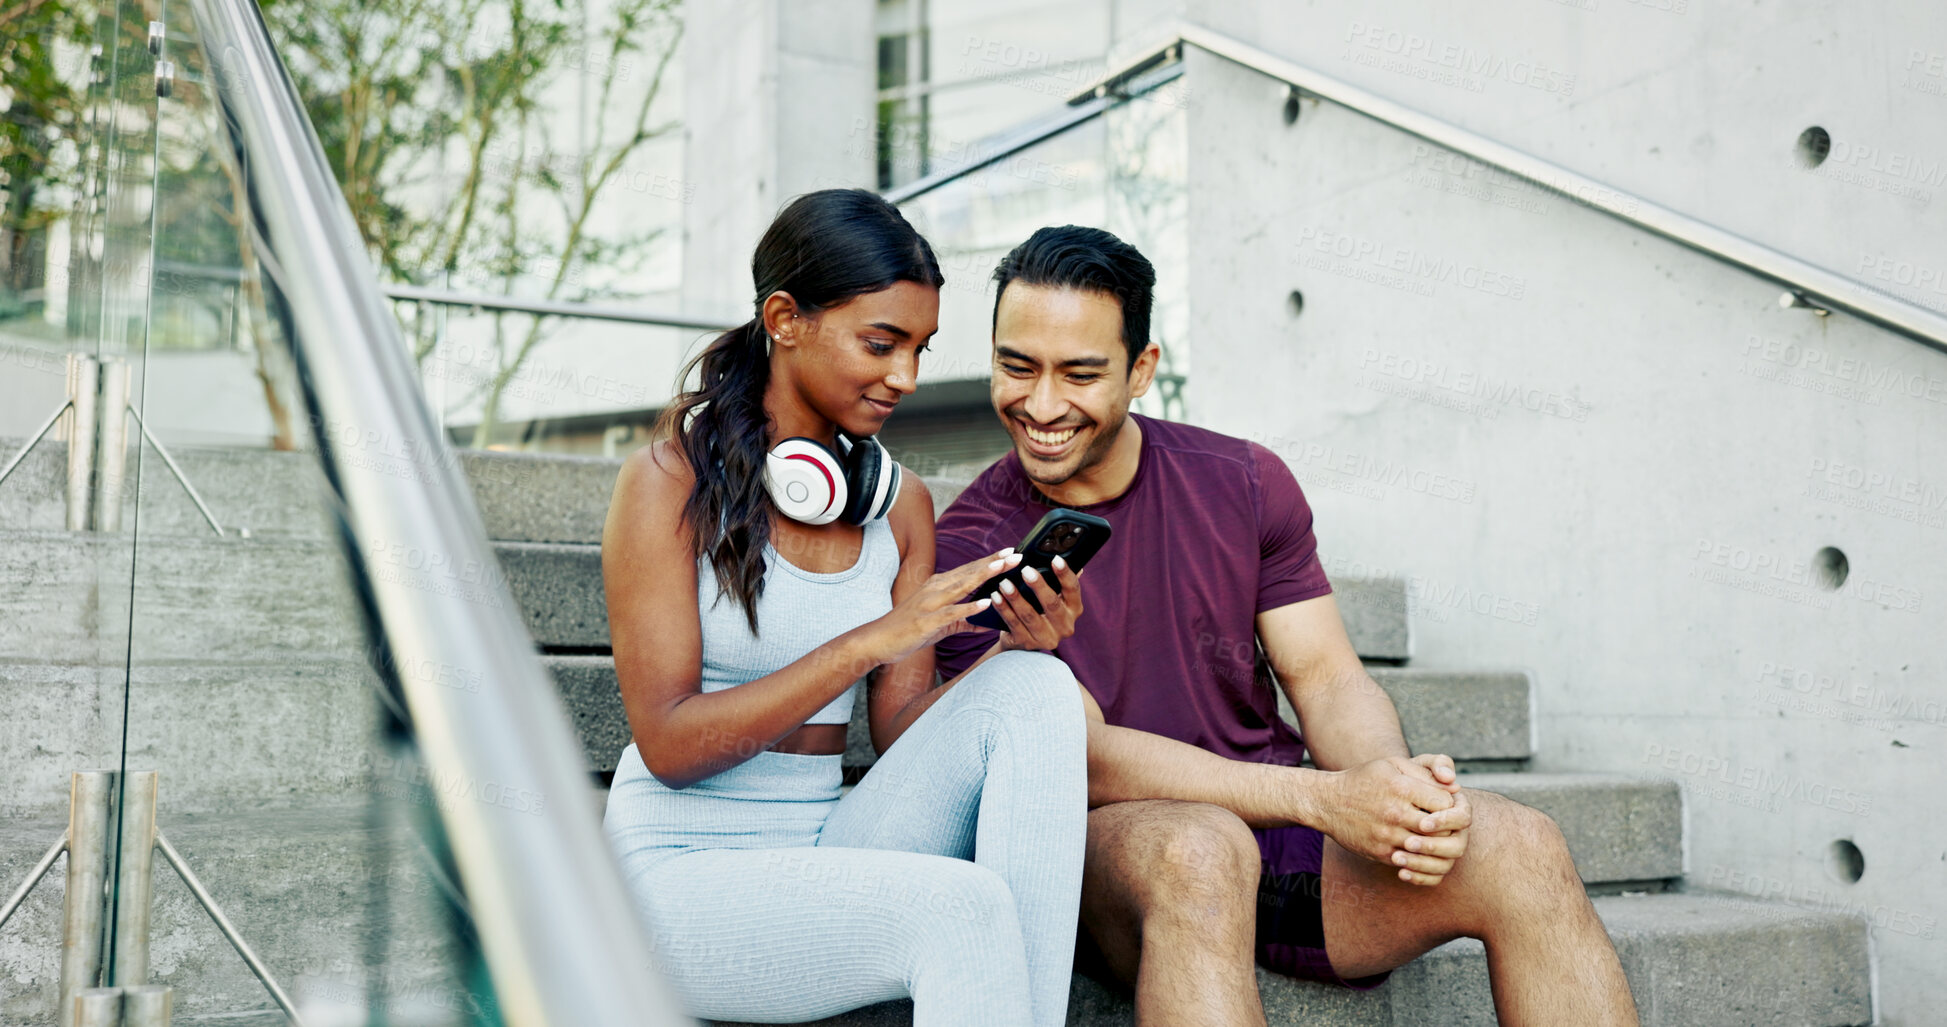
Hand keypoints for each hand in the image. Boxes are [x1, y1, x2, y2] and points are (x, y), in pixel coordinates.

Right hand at [856, 548, 1019, 665]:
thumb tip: (989, 623)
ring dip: (984, 576)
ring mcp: (930, 603)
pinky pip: (951, 613)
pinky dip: (968, 608)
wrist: (878, 639)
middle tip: (1016, 555)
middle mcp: (935, 589)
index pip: (969, 570)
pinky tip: (985, 603)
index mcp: (938, 586)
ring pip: (962, 586)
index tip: (1010, 552)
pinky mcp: (926, 621)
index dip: (990, 561)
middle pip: (969, 573)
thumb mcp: (942, 625)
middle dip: (994, 563)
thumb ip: (965, 621)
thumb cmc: (910, 630)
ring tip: (1003, 567)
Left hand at [991, 555, 1083, 651]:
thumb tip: (1062, 555)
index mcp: (1074, 609)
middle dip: (1038, 586)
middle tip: (1025, 570)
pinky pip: (1013, 624)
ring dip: (1015, 597)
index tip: (1055, 559)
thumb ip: (1056, 581)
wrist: (1022, 640)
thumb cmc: (1039, 611)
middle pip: (1052, 604)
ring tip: (1004, 583)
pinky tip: (996, 597)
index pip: (1073, 589)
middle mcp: (1065, 626)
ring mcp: (1047, 638)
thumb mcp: (1051, 597)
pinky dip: (1004, 610)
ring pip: (1030, 615)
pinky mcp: (1027, 644)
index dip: (1065, 574)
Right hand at [1315, 756, 1464, 885]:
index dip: (1451, 804)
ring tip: (1433, 834)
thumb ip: (1425, 773)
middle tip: (1444, 821)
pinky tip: (1418, 846)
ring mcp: (1388, 836)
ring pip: (1429, 848)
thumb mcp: (1392, 765)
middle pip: (1442, 828)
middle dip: (1448, 825)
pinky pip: (1412, 861)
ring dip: (1436, 843)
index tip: (1444, 803)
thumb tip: (1455, 788)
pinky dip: (1421, 856)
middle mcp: (1395, 813)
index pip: (1446, 803)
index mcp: (1401, 788)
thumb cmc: (1365, 779)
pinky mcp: (1382, 853)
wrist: (1328, 802)